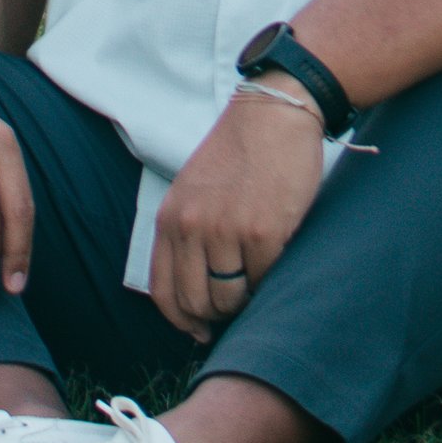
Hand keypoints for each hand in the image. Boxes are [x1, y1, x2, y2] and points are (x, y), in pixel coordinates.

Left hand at [149, 84, 326, 342]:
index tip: (200, 329)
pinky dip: (272, 278)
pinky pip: (264, 280)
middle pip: (196, 303)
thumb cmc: (237, 154)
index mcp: (170, 217)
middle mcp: (192, 226)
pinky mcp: (263, 232)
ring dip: (246, 299)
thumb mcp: (193, 190)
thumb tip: (194, 303)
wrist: (273, 113)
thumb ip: (186, 236)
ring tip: (258, 276)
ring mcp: (226, 230)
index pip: (164, 292)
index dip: (183, 320)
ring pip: (230, 299)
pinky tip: (277, 257)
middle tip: (238, 303)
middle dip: (217, 314)